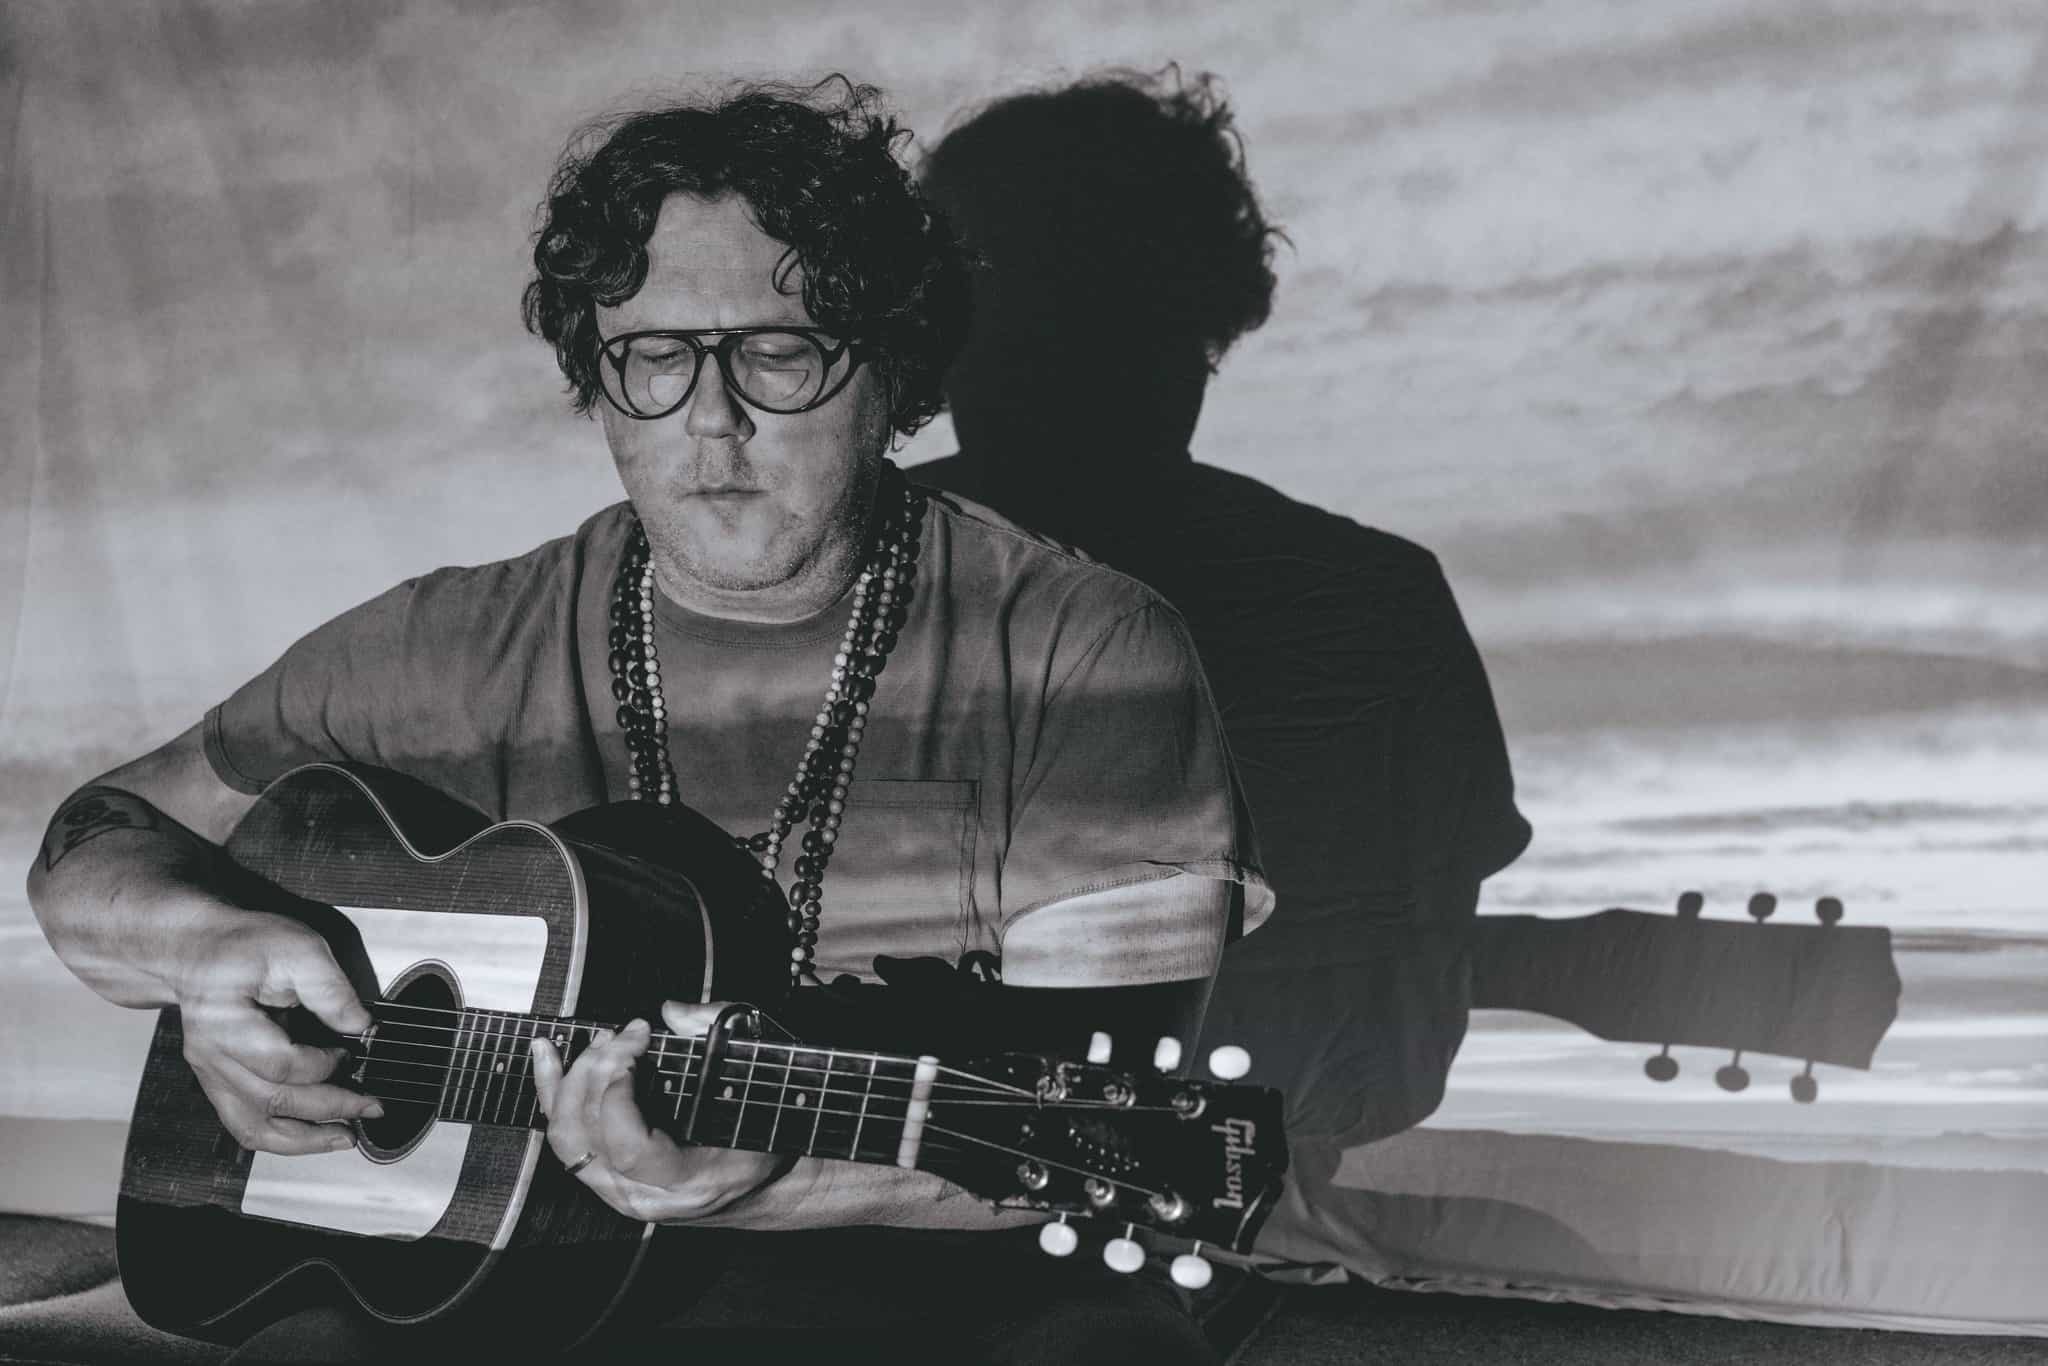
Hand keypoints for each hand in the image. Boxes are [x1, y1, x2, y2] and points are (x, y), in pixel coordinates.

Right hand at [171, 907, 381, 1154]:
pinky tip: (312, 1135)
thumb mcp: (295, 949)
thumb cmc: (242, 945)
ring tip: (345, 1138)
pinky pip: (245, 1125)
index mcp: (227, 1024)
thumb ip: (330, 990)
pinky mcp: (218, 1083)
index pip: (281, 1065)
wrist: (193, 951)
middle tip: (372, 1108)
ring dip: (304, 1141)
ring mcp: (211, 1075)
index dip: (324, 1065)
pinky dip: (281, 1137)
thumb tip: (363, 1026)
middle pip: (272, 1102)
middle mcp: (212, 1058)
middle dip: (330, 1110)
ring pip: (253, 1128)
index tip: (351, 1051)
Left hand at [529, 1000, 793, 1223]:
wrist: (768, 1185)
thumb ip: (721, 1040)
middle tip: (627, 1033)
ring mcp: (620, 1194)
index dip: (618, 1093)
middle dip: (596, 1070)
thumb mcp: (762, 1086)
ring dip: (572, 1078)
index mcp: (690, 1181)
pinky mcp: (606, 1181)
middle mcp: (646, 1197)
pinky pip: (564, 1141)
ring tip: (600, 1040)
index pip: (629, 1148)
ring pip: (566, 1140)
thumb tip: (672, 1012)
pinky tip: (546, 1053)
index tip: (637, 1042)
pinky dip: (551, 1091)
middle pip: (586, 1139)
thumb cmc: (768, 1133)